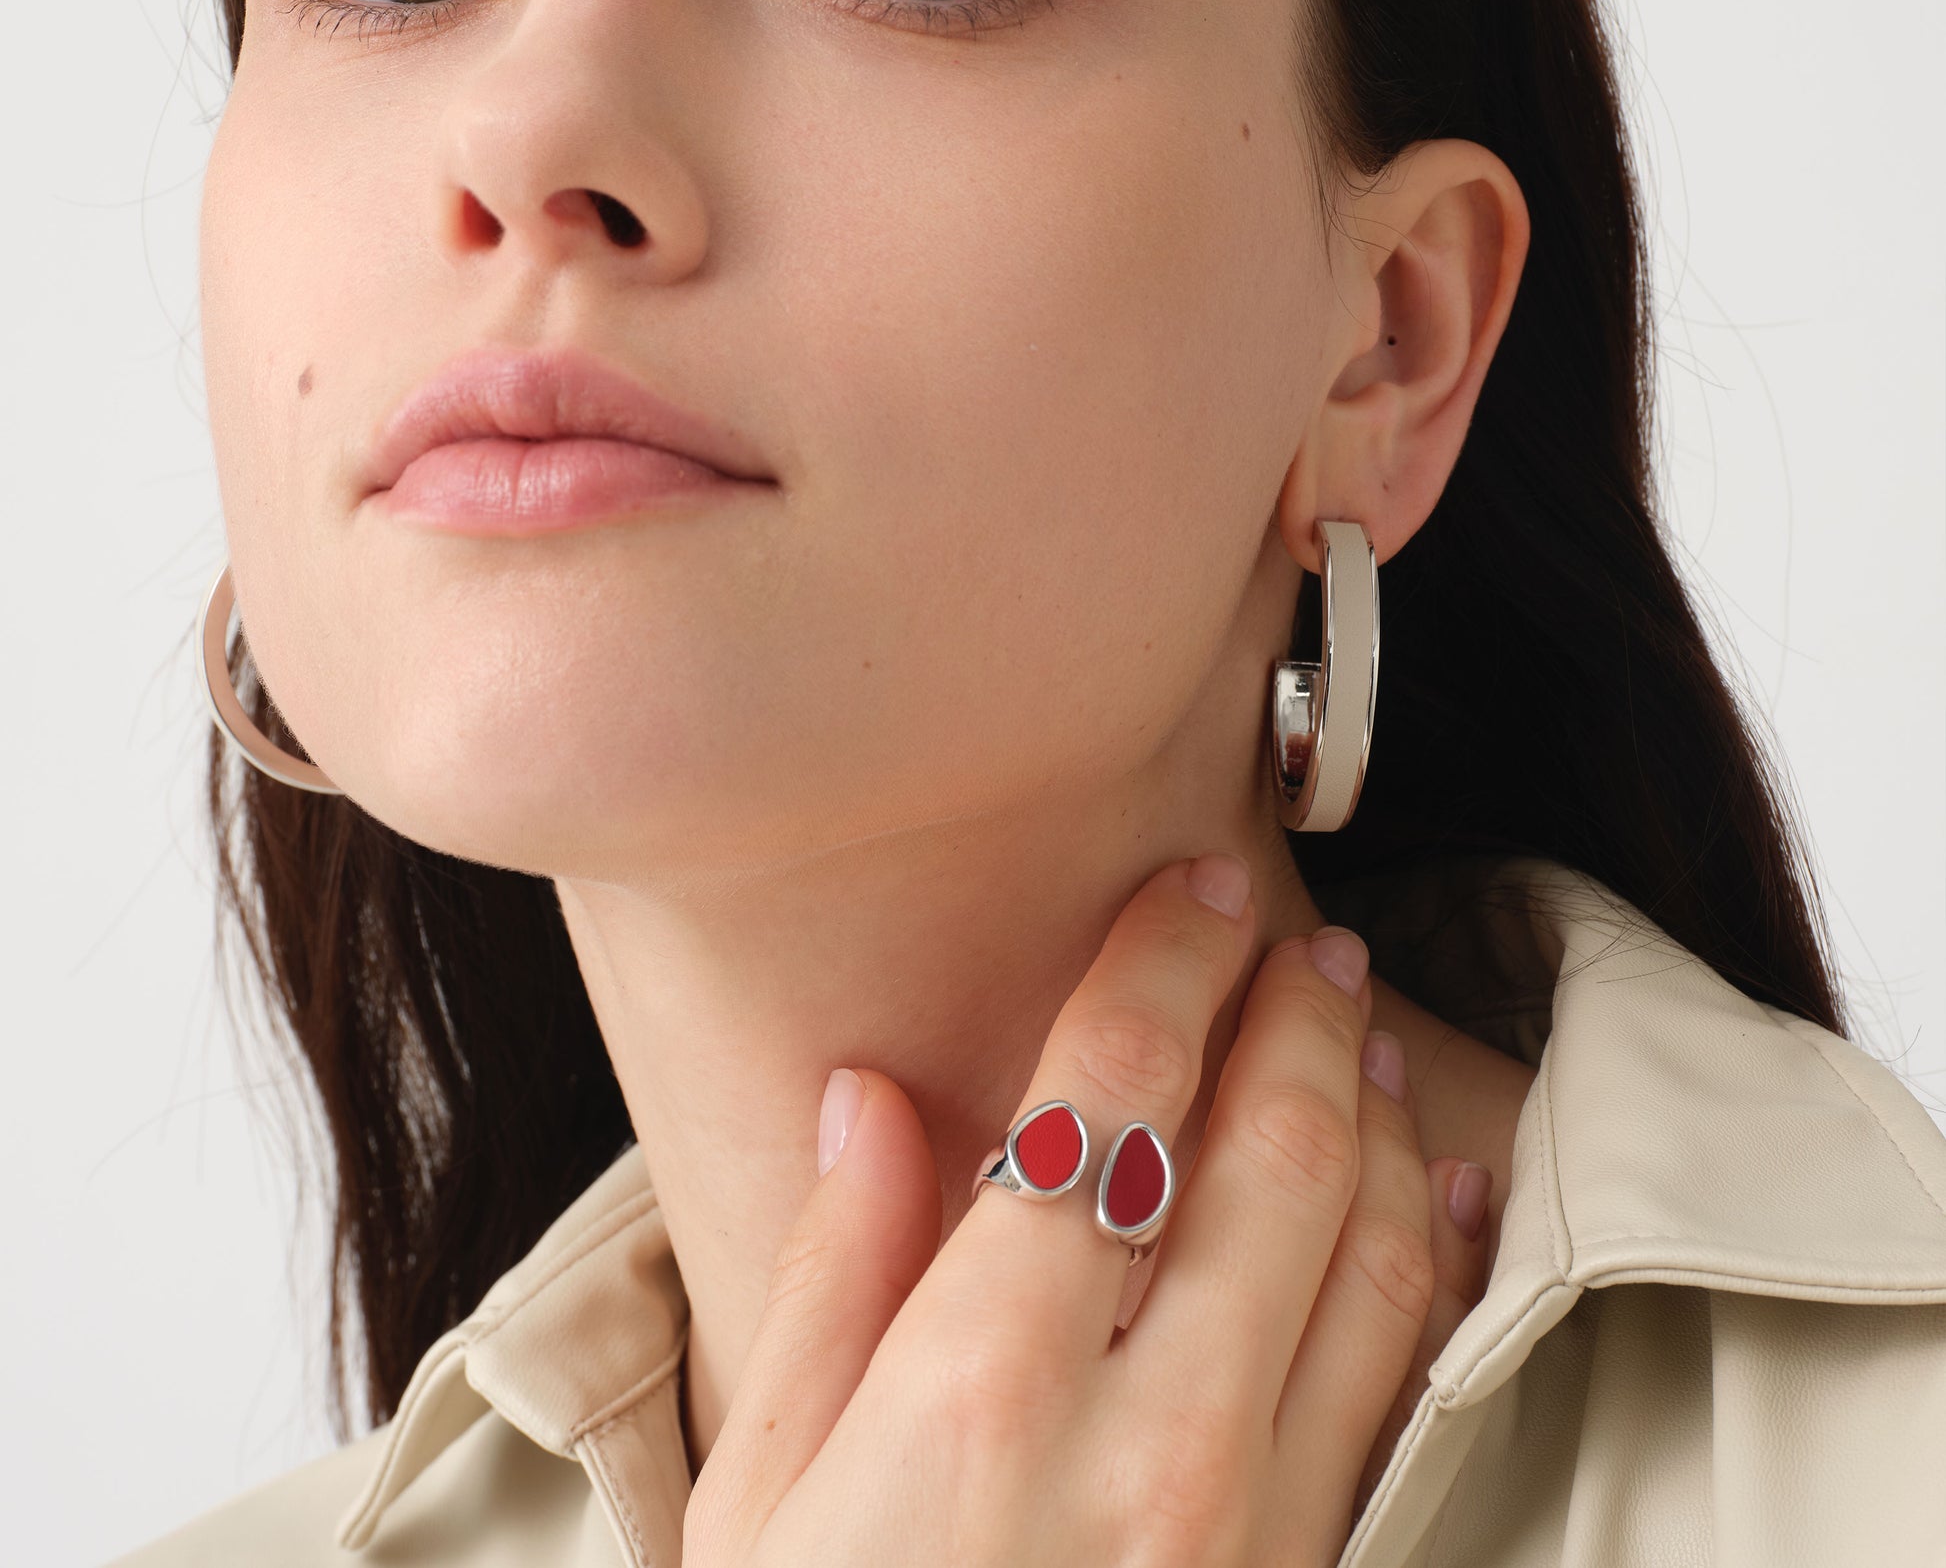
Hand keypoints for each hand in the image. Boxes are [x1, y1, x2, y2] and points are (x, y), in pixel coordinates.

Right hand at [683, 853, 1494, 1566]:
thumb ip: (829, 1282)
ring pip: (1362, 1255)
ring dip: (1370, 1110)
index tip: (1195, 884)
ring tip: (1358, 1020)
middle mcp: (1142, 1448)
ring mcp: (1252, 1531)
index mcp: (976, 1397)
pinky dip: (1428, 1255)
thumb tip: (869, 1099)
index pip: (1108, 1108)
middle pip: (1260, 1156)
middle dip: (1290, 1010)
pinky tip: (1431, 1187)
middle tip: (1296, 930)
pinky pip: (1403, 1384)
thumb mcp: (760, 1504)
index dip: (1162, 967)